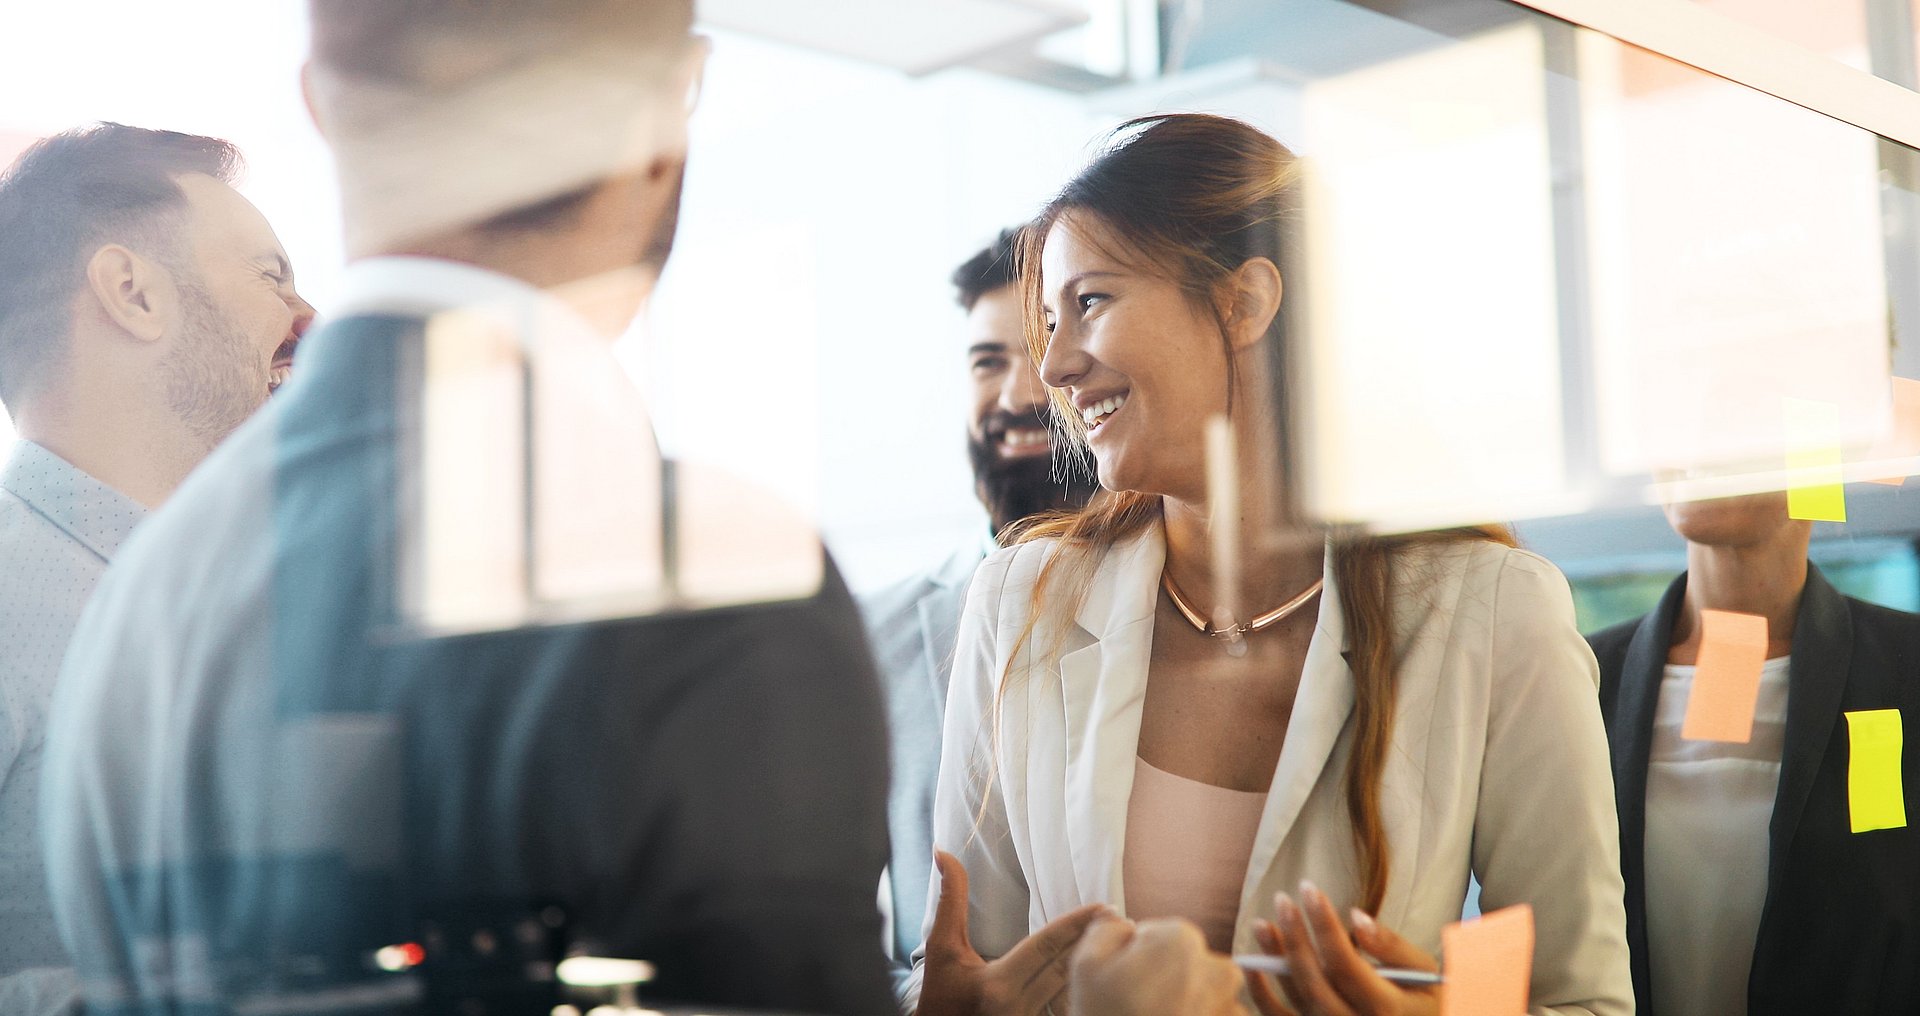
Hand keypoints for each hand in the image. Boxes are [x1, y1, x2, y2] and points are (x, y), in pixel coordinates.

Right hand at [917, 850, 1108, 1015]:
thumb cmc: (940, 992)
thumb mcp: (941, 946)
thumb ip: (950, 899)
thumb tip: (943, 851)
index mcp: (998, 982)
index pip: (1047, 946)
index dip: (1077, 924)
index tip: (1104, 906)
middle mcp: (1018, 1008)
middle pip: (1068, 969)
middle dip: (1098, 943)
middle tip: (1126, 920)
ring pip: (1074, 994)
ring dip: (1099, 971)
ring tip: (1124, 945)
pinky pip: (1068, 1012)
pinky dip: (1087, 994)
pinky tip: (1106, 979)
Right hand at [1068, 915, 1245, 1015]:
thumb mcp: (1085, 963)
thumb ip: (1107, 927)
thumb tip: (1122, 923)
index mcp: (1181, 940)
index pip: (1158, 934)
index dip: (1137, 956)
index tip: (1126, 982)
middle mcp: (1216, 967)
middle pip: (1185, 960)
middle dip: (1166, 976)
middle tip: (1139, 1004)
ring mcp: (1230, 1005)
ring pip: (1204, 990)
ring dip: (1185, 1002)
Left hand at [1247, 882, 1439, 1015]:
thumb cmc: (1427, 999)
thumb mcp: (1425, 972)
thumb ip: (1393, 946)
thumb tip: (1356, 916)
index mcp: (1388, 1012)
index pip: (1345, 965)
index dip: (1324, 925)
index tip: (1310, 888)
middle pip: (1315, 982)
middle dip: (1295, 939)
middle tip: (1282, 900)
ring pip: (1296, 1001)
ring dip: (1274, 961)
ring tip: (1262, 923)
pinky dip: (1261, 997)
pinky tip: (1250, 966)